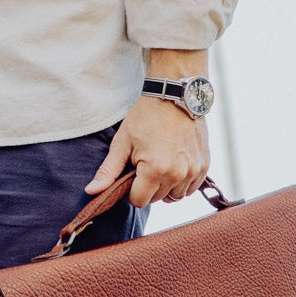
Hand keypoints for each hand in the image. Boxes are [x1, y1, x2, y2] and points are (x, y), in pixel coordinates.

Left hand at [85, 96, 209, 207]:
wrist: (176, 94)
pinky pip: (190, 189)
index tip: (132, 174)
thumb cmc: (146, 116)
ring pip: (174, 197)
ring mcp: (193, 171)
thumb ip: (108, 171)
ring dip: (166, 188)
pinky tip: (174, 166)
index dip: (131, 191)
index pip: (139, 201)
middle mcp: (176, 174)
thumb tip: (91, 192)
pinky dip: (181, 183)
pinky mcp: (204, 166)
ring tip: (161, 165)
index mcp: (154, 170)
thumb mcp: (122, 142)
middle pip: (156, 199)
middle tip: (145, 164)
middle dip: (148, 187)